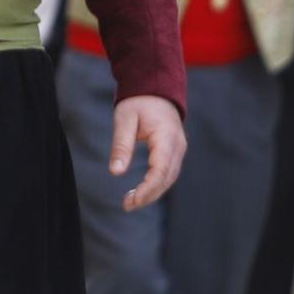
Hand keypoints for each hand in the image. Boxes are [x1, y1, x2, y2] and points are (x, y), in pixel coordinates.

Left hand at [110, 95, 184, 210]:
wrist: (155, 88)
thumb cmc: (138, 102)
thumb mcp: (124, 120)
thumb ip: (121, 145)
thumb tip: (115, 172)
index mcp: (166, 137)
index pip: (160, 170)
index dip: (147, 188)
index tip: (131, 201)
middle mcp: (177, 145)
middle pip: (167, 178)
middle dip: (148, 195)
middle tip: (126, 205)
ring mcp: (179, 149)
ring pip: (169, 178)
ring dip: (152, 192)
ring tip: (130, 201)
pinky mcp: (175, 152)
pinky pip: (168, 173)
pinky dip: (155, 185)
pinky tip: (140, 191)